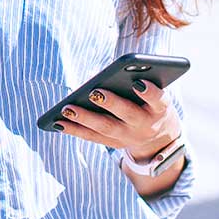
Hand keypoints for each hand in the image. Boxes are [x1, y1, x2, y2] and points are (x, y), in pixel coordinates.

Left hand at [53, 79, 181, 159]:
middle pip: (128, 114)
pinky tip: (58, 122)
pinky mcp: (115, 144)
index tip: (138, 83)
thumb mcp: (154, 93)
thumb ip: (136, 81)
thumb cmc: (150, 102)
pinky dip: (75, 130)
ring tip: (67, 108)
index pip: (158, 100)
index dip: (149, 93)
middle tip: (95, 92)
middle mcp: (146, 124)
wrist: (160, 137)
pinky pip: (93, 137)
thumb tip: (97, 75)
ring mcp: (130, 136)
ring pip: (106, 128)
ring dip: (85, 118)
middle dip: (111, 103)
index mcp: (160, 108)